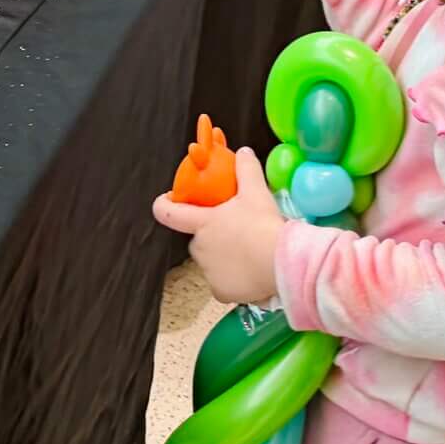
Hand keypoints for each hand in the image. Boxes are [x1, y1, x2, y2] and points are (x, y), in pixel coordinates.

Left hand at [152, 146, 282, 305]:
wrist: (280, 263)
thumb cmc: (263, 226)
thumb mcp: (256, 192)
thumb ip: (246, 170)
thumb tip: (243, 152)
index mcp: (202, 223)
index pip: (169, 212)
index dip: (163, 205)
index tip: (165, 200)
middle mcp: (199, 248)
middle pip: (199, 238)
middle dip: (213, 235)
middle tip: (237, 230)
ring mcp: (208, 271)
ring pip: (212, 261)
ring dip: (225, 257)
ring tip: (250, 252)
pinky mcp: (220, 291)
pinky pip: (222, 284)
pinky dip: (233, 279)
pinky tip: (250, 273)